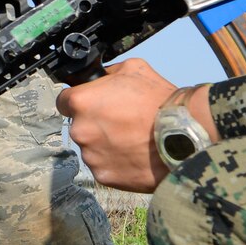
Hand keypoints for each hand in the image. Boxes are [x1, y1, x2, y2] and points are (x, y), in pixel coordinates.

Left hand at [55, 59, 183, 193]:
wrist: (181, 137)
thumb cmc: (158, 101)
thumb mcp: (133, 68)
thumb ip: (107, 73)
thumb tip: (100, 78)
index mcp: (81, 102)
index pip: (64, 101)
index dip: (80, 101)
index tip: (94, 104)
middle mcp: (80, 130)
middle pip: (80, 125)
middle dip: (96, 123)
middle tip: (121, 121)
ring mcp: (90, 155)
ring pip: (91, 147)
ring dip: (105, 143)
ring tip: (131, 139)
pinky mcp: (103, 176)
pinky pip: (104, 166)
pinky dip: (115, 162)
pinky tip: (133, 154)